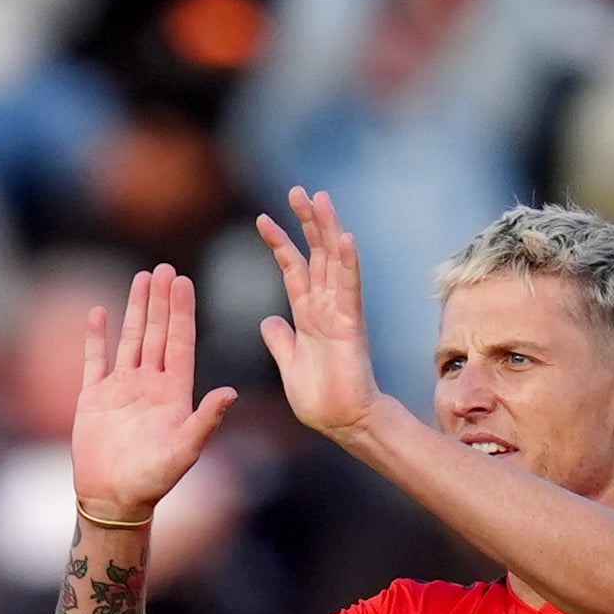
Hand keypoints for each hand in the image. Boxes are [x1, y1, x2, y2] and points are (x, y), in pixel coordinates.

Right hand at [69, 262, 238, 527]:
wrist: (113, 499)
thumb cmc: (153, 480)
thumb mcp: (186, 450)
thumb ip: (206, 419)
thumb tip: (232, 392)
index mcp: (174, 393)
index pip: (180, 343)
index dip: (182, 312)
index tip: (184, 282)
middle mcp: (150, 385)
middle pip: (157, 333)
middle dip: (161, 301)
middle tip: (165, 268)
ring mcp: (122, 389)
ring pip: (130, 339)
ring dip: (135, 309)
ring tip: (142, 278)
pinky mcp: (94, 397)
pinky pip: (95, 360)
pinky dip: (96, 336)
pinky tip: (99, 311)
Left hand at [254, 188, 381, 439]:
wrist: (342, 423)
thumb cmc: (320, 399)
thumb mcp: (289, 364)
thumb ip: (281, 340)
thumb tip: (269, 320)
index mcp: (308, 315)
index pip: (293, 269)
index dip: (279, 243)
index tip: (262, 218)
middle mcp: (325, 307)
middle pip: (316, 254)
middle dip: (306, 222)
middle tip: (297, 190)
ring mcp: (339, 312)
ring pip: (332, 261)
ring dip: (326, 229)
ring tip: (319, 197)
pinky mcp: (350, 324)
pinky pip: (349, 288)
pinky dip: (347, 263)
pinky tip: (344, 237)